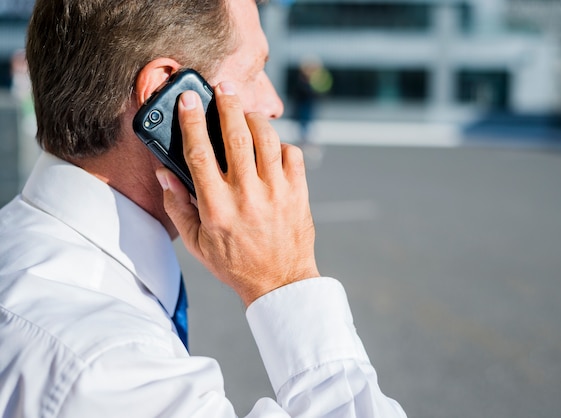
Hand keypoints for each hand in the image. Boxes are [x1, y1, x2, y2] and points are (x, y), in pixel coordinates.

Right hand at [156, 83, 318, 306]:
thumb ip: (178, 206)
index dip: (191, 121)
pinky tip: (271, 148)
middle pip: (236, 135)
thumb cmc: (235, 263)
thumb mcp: (197, 243)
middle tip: (223, 88)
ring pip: (267, 139)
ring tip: (245, 113)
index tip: (188, 99)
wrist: (280, 282)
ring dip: (254, 118)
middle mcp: (247, 195)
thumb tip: (165, 172)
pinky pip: (292, 154)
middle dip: (227, 104)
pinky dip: (281, 144)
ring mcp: (276, 192)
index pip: (199, 153)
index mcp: (217, 207)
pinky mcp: (298, 193)